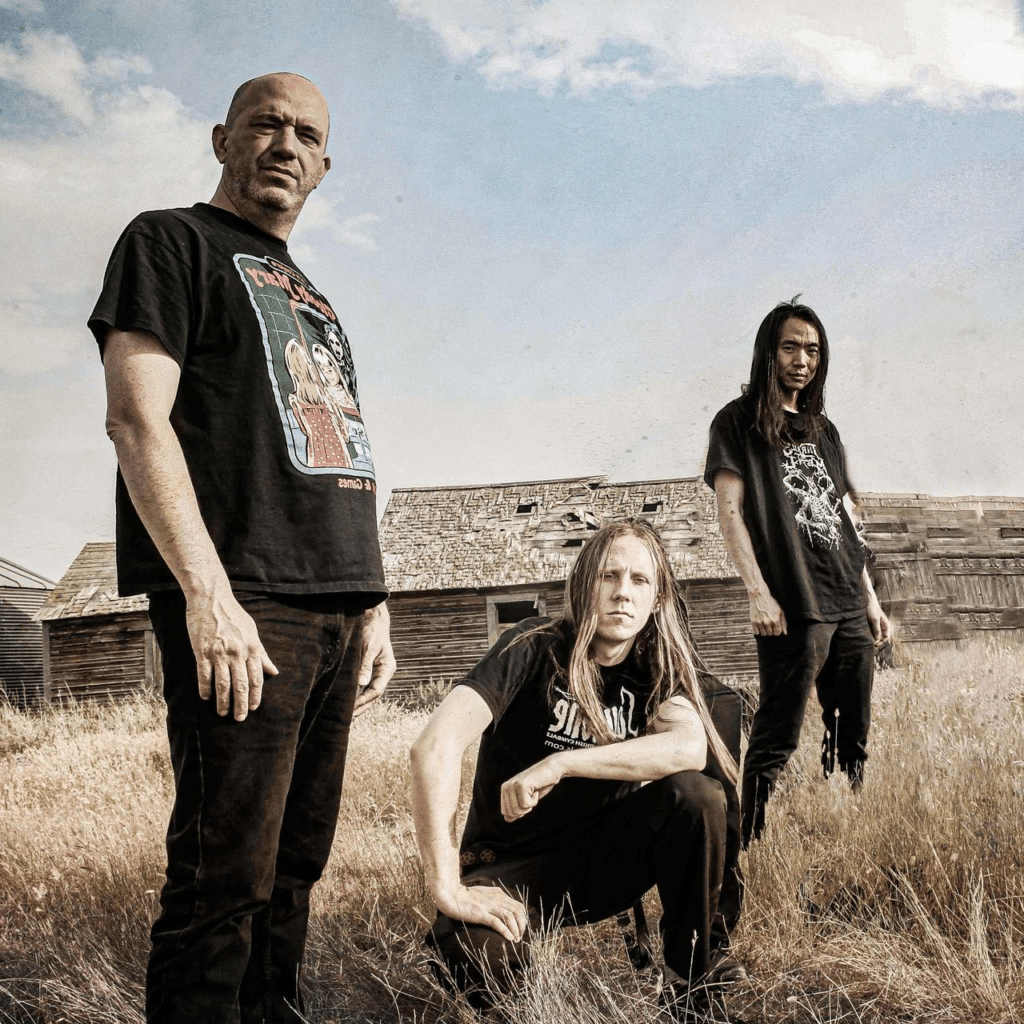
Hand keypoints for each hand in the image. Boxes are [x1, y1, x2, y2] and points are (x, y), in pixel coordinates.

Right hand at [186, 592, 277, 720]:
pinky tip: (206, 698)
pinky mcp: (202, 652)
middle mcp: (237, 652)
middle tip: (240, 718)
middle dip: (241, 704)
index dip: (256, 696)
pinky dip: (206, 689)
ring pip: (223, 684)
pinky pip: (205, 675)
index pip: (257, 678)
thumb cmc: (234, 615)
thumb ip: (262, 653)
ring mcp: (219, 653)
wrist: (211, 599)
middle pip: (241, 685)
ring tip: (223, 713)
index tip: (254, 708)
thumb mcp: (252, 631)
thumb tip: (274, 671)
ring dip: (223, 702)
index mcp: (252, 647)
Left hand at [353, 602, 396, 716]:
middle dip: (361, 707)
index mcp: (387, 668)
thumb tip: (361, 684)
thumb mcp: (368, 646)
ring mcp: (378, 671)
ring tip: (347, 715)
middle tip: (348, 720)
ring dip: (359, 703)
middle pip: (373, 695)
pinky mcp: (370, 668)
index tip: (351, 709)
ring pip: (369, 692)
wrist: (374, 618)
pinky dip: (357, 693)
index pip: (376, 690)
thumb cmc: (372, 630)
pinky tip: (348, 700)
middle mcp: (384, 672)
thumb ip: (365, 665)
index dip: (363, 701)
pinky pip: (365, 685)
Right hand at [435, 883, 529, 942]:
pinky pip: (497, 923)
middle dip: (522, 926)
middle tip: (519, 937)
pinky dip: (505, 931)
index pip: (518, 906)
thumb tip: (503, 909)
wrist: (451, 894)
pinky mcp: (481, 914)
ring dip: (516, 930)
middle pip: (518, 912)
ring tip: (515, 940)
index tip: (520, 929)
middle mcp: (497, 898)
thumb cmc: (465, 896)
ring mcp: (489, 906)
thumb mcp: (484, 894)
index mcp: (499, 894)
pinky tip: (509, 938)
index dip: (522, 919)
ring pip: (510, 917)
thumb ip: (494, 899)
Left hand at [500, 756, 563, 821]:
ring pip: (518, 810)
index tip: (526, 800)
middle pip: (512, 813)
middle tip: (531, 796)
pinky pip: (526, 804)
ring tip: (533, 792)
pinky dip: (534, 800)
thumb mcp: (526, 799)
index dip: (519, 812)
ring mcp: (513, 785)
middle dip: (524, 810)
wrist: (552, 770)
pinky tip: (536, 789)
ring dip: (530, 805)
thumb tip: (507, 819)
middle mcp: (506, 786)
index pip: (505, 812)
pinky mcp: (521, 785)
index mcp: (505, 789)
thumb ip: (516, 808)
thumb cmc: (540, 785)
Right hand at [749, 589, 786, 636]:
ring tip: (764, 624)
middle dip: (771, 630)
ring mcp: (760, 622)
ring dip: (765, 631)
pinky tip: (759, 624)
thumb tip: (785, 633)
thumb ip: (783, 623)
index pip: (777, 633)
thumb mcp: (780, 611)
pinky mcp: (753, 621)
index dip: (777, 631)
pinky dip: (758, 630)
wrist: (759, 596)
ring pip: (763, 634)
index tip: (775, 627)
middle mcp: (768, 622)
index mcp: (775, 620)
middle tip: (769, 624)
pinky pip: (756, 632)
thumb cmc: (771, 603)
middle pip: (770, 634)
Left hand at [867, 597, 890, 645]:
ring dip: (875, 640)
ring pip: (878, 636)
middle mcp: (883, 627)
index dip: (882, 641)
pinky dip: (872, 636)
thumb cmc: (873, 610)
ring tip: (872, 644)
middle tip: (873, 646)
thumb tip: (877, 639)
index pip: (886, 637)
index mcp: (886, 625)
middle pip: (882, 637)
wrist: (869, 603)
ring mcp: (878, 626)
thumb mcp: (874, 620)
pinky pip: (874, 633)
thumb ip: (876, 629)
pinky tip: (869, 638)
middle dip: (879, 642)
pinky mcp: (873, 625)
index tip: (876, 644)